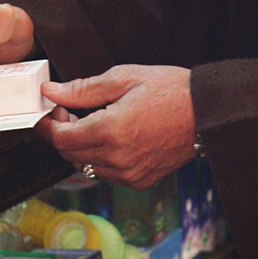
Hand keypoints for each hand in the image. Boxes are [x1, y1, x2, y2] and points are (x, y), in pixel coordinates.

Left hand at [37, 65, 195, 187]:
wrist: (208, 112)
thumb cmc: (171, 90)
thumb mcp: (123, 78)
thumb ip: (82, 89)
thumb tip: (51, 92)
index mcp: (111, 130)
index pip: (61, 138)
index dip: (49, 125)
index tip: (49, 111)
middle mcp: (117, 158)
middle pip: (69, 154)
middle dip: (62, 133)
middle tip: (70, 112)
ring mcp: (129, 173)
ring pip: (85, 166)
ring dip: (81, 147)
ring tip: (94, 122)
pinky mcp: (140, 180)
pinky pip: (106, 173)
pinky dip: (100, 158)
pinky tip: (112, 138)